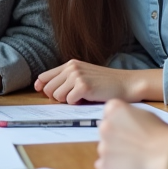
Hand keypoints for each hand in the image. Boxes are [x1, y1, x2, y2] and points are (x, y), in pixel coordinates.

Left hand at [34, 61, 159, 103]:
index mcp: (70, 64)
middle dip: (56, 97)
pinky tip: (86, 99)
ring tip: (79, 98)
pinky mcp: (83, 86)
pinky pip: (69, 101)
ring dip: (66, 101)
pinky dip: (76, 104)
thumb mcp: (84, 75)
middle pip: (48, 88)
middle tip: (70, 98)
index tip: (40, 92)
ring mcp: (77, 76)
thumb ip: (66, 79)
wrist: (126, 84)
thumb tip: (44, 89)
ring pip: (56, 95)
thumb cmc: (105, 83)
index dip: (40, 86)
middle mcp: (72, 68)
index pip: (44, 76)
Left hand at [95, 99, 167, 168]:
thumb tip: (123, 122)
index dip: (120, 122)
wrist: (166, 154)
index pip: (108, 113)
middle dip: (116, 137)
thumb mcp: (144, 113)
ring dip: (114, 152)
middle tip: (133, 144)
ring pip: (104, 148)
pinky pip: (103, 165)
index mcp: (113, 108)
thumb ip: (127, 115)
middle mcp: (104, 125)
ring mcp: (103, 145)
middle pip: (105, 130)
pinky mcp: (104, 164)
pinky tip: (128, 166)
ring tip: (134, 156)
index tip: (130, 129)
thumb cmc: (161, 133)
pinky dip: (113, 167)